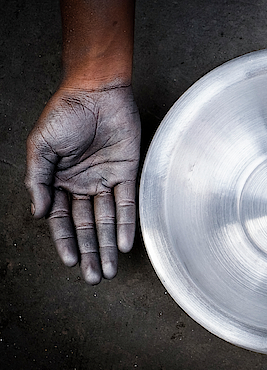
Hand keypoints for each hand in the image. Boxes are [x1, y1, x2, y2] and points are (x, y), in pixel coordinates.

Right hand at [25, 85, 140, 283]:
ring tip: (110, 270)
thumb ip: (38, 180)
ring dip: (109, 245)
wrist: (96, 91)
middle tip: (94, 278)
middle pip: (86, 226)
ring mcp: (105, 181)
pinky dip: (127, 224)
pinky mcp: (127, 173)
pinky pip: (127, 203)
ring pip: (107, 220)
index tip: (71, 263)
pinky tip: (126, 244)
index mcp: (59, 181)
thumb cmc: (65, 114)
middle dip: (90, 252)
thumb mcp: (41, 147)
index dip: (65, 242)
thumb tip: (36, 214)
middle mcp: (83, 185)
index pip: (61, 220)